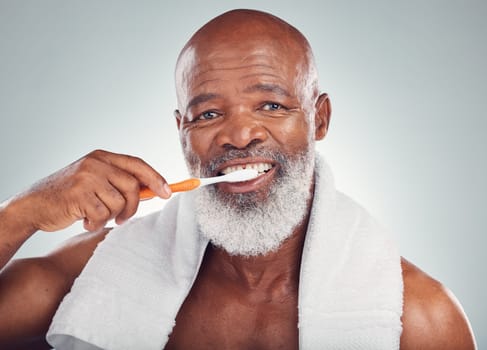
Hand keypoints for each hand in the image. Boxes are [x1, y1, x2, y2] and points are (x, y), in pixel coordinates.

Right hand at [18, 150, 170, 232]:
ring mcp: (86, 178)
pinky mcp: (78, 195)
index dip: (155, 178)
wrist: (34, 204)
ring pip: (119, 203)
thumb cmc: (69, 196)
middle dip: (133, 207)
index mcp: (102, 157)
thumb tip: (153, 191)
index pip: (137, 164)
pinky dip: (96, 223)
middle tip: (123, 218)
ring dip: (110, 216)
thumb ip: (119, 182)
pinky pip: (102, 215)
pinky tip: (84, 220)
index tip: (168, 192)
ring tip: (94, 216)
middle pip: (133, 186)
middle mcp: (95, 163)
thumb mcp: (94, 181)